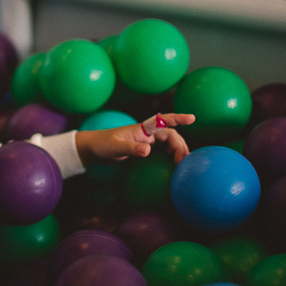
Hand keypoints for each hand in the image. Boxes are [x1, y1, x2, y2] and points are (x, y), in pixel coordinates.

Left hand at [76, 112, 195, 164]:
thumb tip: (148, 150)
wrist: (93, 148)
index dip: (178, 118)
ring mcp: (146, 141)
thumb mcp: (115, 148)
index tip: (192, 118)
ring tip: (182, 164)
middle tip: (184, 161)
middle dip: (181, 145)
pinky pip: (161, 151)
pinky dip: (170, 156)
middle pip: (171, 135)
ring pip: (168, 143)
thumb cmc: (103, 145)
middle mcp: (147, 133)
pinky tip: (173, 167)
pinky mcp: (143, 149)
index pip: (163, 120)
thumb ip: (131, 148)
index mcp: (142, 128)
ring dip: (177, 151)